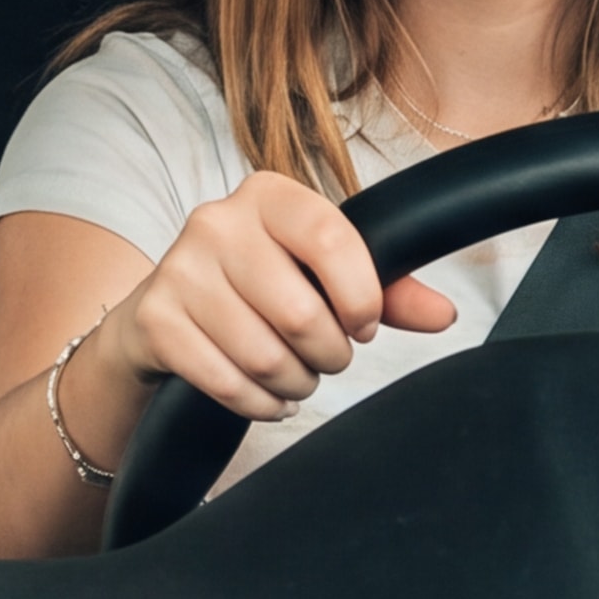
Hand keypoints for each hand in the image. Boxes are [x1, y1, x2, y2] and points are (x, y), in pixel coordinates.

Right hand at [95, 171, 460, 420]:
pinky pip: (227, 382)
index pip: (330, 239)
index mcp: (267, 194)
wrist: (163, 312)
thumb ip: (386, 290)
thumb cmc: (259, 288)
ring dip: (294, 384)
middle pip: (300, 313)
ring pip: (264, 356)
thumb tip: (444, 314)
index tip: (362, 325)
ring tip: (295, 377)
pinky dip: (258, 404)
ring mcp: (179, 269)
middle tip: (325, 358)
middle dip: (327, 355)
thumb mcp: (319, 275)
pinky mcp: (155, 319)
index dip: (360, 296)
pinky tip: (265, 396)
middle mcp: (216, 221)